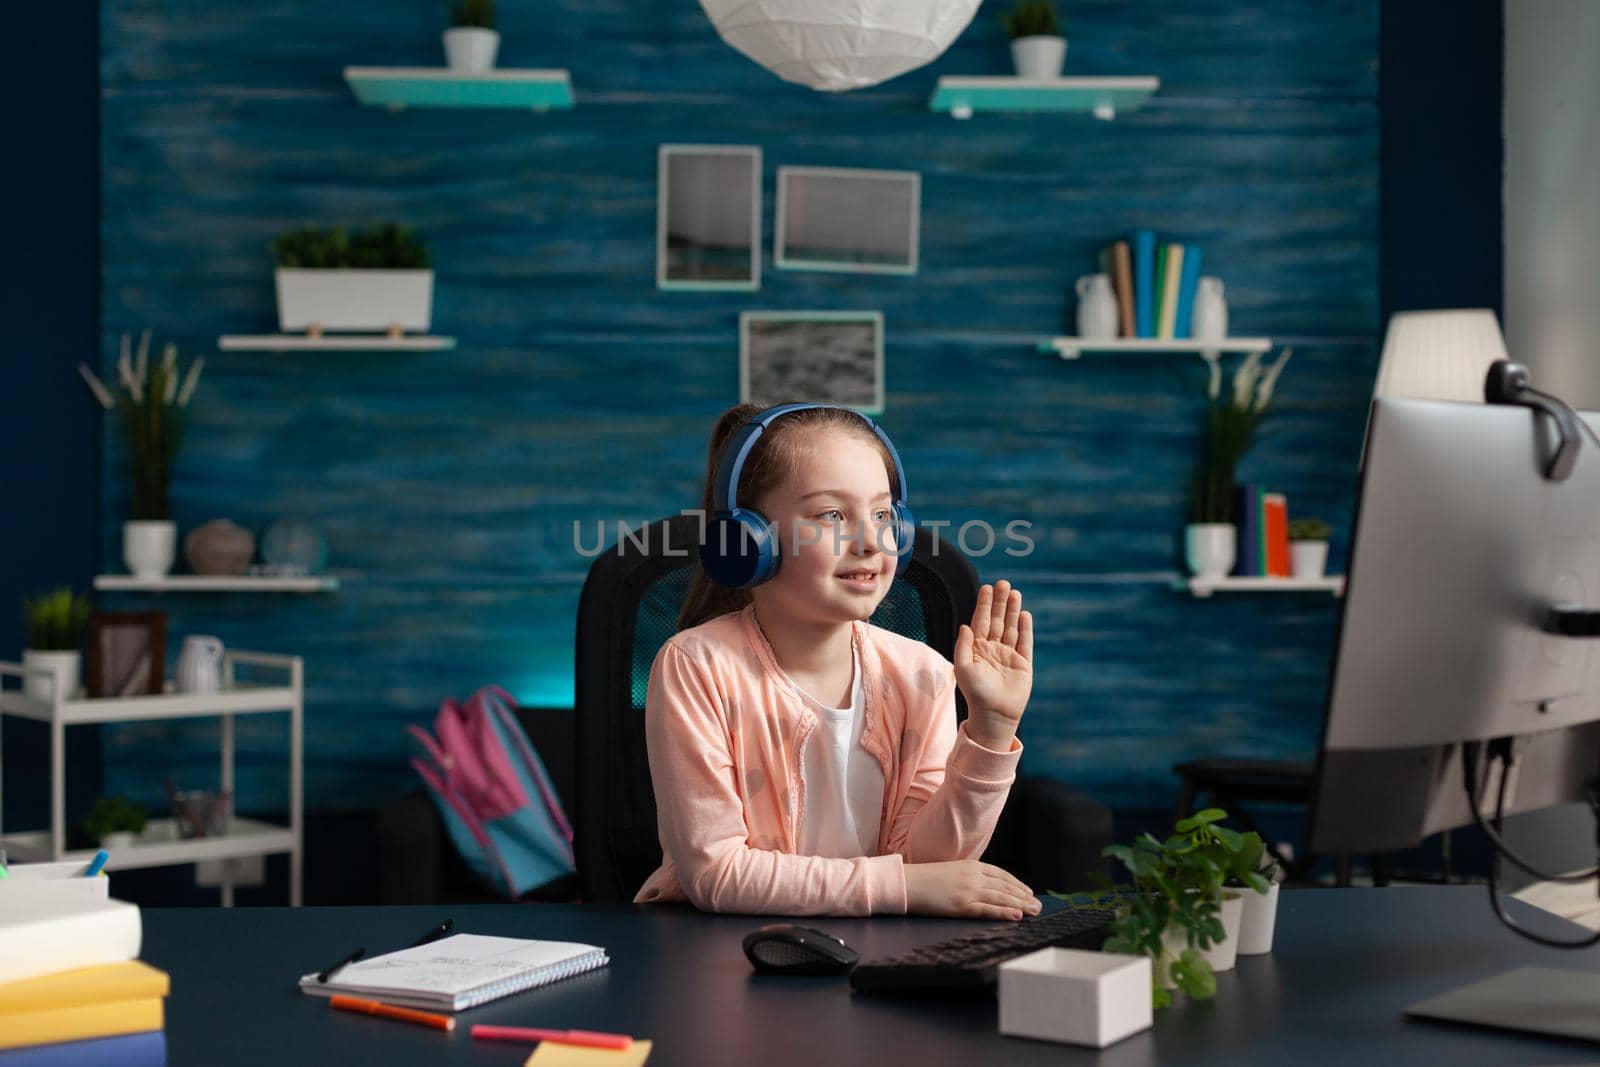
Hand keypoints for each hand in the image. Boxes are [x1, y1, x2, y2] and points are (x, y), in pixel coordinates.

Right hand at [904, 860, 1041, 920]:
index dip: (1017, 884)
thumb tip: (985, 886)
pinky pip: (987, 910)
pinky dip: (1004, 913)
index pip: (1002, 875)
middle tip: (1038, 905)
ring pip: (1001, 898)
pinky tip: (1016, 916)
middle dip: (1024, 897)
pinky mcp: (961, 906)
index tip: (1028, 892)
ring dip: (1020, 905)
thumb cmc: (926, 878)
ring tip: (1034, 911)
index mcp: (971, 865)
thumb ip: (969, 876)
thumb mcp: (952, 871)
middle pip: (1005, 887)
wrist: (907, 882)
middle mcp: (973, 876)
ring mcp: (968, 891)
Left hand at [954, 580, 1032, 749]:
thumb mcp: (963, 669)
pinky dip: (1025, 628)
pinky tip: (1024, 614)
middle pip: (998, 620)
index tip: (986, 588)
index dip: (984, 605)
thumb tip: (966, 625)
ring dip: (1012, 610)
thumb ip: (963, 646)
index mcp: (977, 648)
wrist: (994, 714)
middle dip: (999, 602)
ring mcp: (1008, 655)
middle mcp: (993, 649)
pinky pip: (1024, 642)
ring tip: (1014, 592)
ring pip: (1011, 627)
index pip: (981, 621)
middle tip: (1003, 583)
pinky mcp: (1023, 663)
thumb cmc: (975, 693)